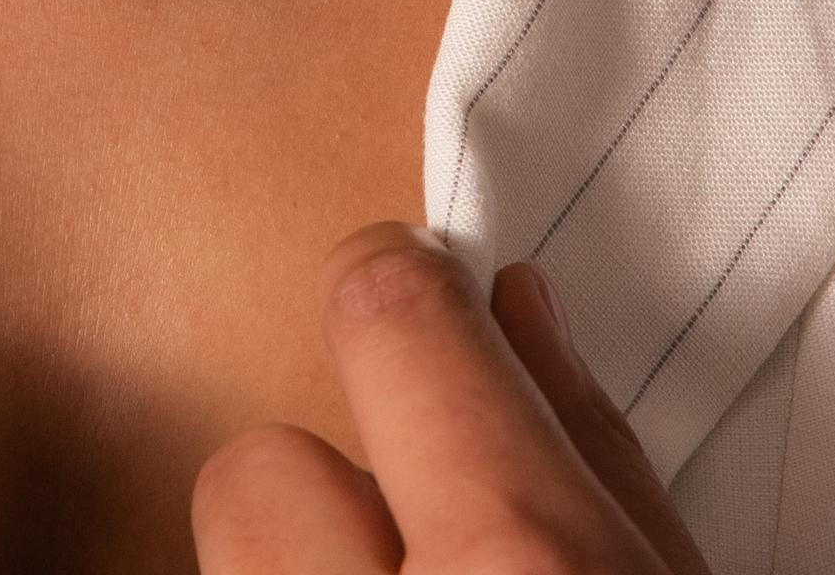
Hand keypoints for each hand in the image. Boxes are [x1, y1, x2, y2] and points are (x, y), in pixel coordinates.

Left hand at [194, 224, 713, 572]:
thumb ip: (596, 449)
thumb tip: (516, 309)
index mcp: (511, 568)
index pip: (385, 323)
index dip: (404, 289)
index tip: (430, 292)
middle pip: (253, 474)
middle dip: (333, 496)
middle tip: (437, 548)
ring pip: (238, 563)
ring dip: (314, 572)